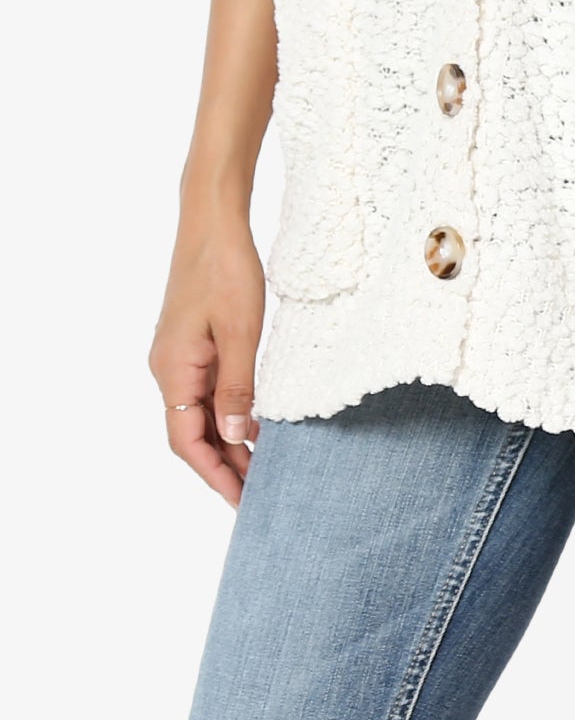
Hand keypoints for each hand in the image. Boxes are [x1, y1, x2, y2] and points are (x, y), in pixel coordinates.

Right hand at [148, 211, 264, 508]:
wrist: (213, 219)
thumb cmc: (226, 268)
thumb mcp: (241, 332)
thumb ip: (237, 388)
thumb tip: (234, 438)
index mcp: (173, 370)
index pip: (186, 441)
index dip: (214, 474)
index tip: (241, 501)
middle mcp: (169, 367)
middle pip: (192, 432)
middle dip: (224, 465)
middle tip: (259, 493)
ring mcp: (180, 354)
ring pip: (200, 412)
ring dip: (228, 440)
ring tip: (261, 466)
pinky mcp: (194, 340)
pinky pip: (207, 388)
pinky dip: (229, 411)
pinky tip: (256, 421)